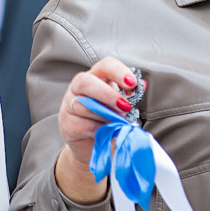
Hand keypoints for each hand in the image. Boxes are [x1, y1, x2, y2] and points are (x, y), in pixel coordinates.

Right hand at [54, 57, 138, 202]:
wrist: (94, 145)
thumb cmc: (108, 120)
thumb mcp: (121, 106)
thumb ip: (130, 95)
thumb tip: (142, 85)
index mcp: (96, 77)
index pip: (104, 66)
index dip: (118, 72)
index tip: (132, 84)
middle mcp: (78, 87)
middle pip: (86, 81)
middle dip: (108, 94)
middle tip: (125, 107)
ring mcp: (69, 104)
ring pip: (84, 105)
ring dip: (105, 116)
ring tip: (117, 123)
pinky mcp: (67, 123)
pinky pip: (84, 124)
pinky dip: (99, 130)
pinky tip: (107, 132)